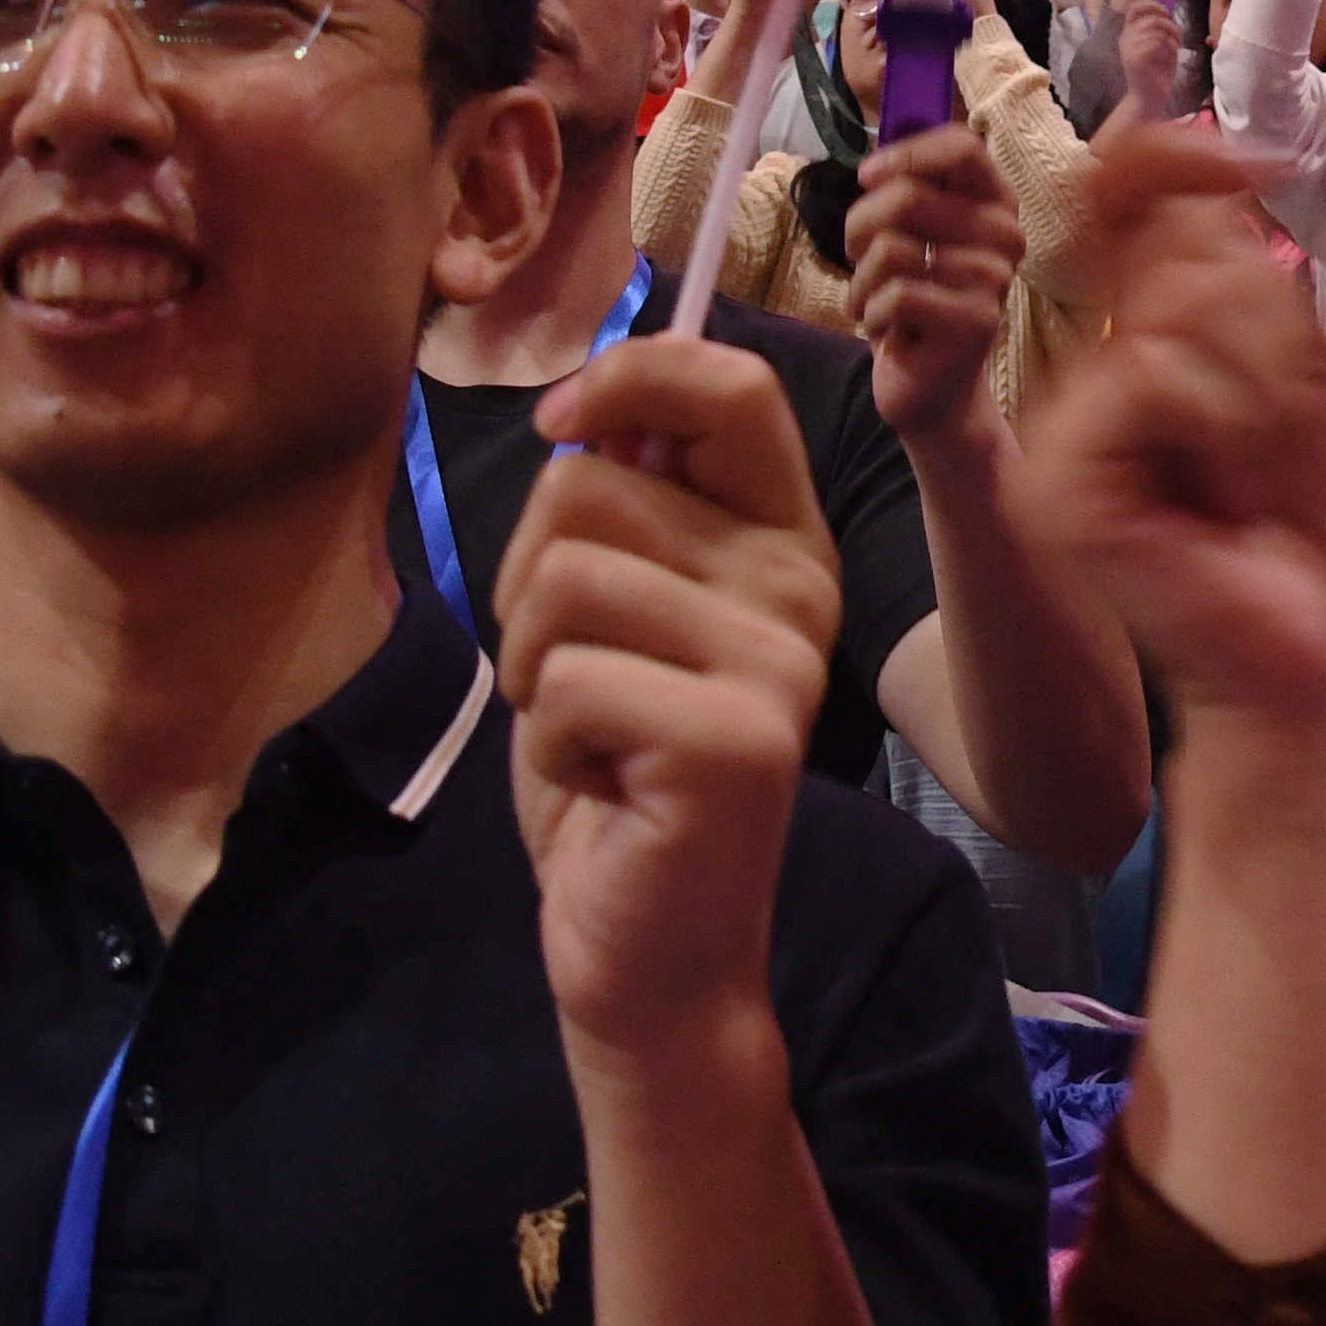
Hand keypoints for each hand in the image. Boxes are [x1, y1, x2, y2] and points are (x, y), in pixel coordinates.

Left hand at [496, 331, 846, 1076]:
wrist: (648, 952)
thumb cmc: (613, 776)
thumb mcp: (614, 617)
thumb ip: (621, 510)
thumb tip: (584, 408)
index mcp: (780, 538)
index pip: (730, 383)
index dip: (627, 373)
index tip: (558, 427)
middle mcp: (799, 584)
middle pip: (592, 484)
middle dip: (526, 580)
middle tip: (574, 677)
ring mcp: (777, 661)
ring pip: (566, 574)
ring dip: (530, 666)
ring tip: (586, 732)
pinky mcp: (734, 738)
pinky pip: (566, 676)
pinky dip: (546, 740)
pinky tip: (603, 787)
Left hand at [834, 118, 1028, 455]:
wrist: (932, 387)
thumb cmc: (914, 300)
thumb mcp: (909, 236)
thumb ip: (905, 188)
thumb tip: (881, 149)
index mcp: (994, 201)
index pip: (961, 147)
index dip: (905, 154)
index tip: (867, 177)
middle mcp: (1006, 234)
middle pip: (906, 197)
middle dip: (859, 228)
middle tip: (859, 257)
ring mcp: (995, 278)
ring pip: (890, 249)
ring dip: (861, 280)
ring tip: (874, 301)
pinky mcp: (977, 321)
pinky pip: (894, 295)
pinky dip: (869, 314)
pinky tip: (885, 330)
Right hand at [1015, 122, 1325, 752]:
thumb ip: (1260, 296)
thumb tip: (1202, 181)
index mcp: (1169, 348)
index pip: (1144, 213)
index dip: (1179, 161)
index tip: (1253, 160)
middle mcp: (1110, 375)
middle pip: (1177, 248)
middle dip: (1272, 326)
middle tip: (1300, 432)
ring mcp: (1078, 428)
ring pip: (1178, 308)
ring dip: (1266, 390)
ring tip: (1274, 481)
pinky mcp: (1059, 479)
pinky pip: (1154, 373)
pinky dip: (1224, 422)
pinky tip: (1231, 502)